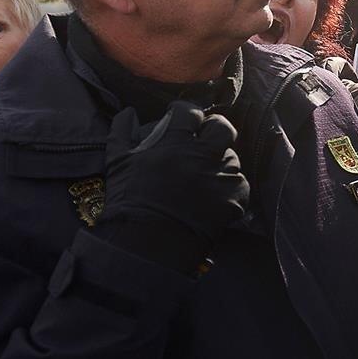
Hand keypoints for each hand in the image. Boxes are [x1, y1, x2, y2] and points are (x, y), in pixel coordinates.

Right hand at [97, 102, 248, 273]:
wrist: (145, 246)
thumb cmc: (128, 202)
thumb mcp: (117, 162)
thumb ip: (122, 131)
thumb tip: (129, 112)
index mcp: (174, 144)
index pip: (190, 112)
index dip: (187, 113)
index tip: (183, 119)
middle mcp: (201, 157)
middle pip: (223, 128)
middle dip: (215, 130)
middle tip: (205, 139)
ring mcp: (219, 179)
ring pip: (232, 158)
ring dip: (220, 163)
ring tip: (206, 175)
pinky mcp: (232, 201)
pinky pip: (240, 185)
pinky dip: (229, 189)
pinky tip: (214, 196)